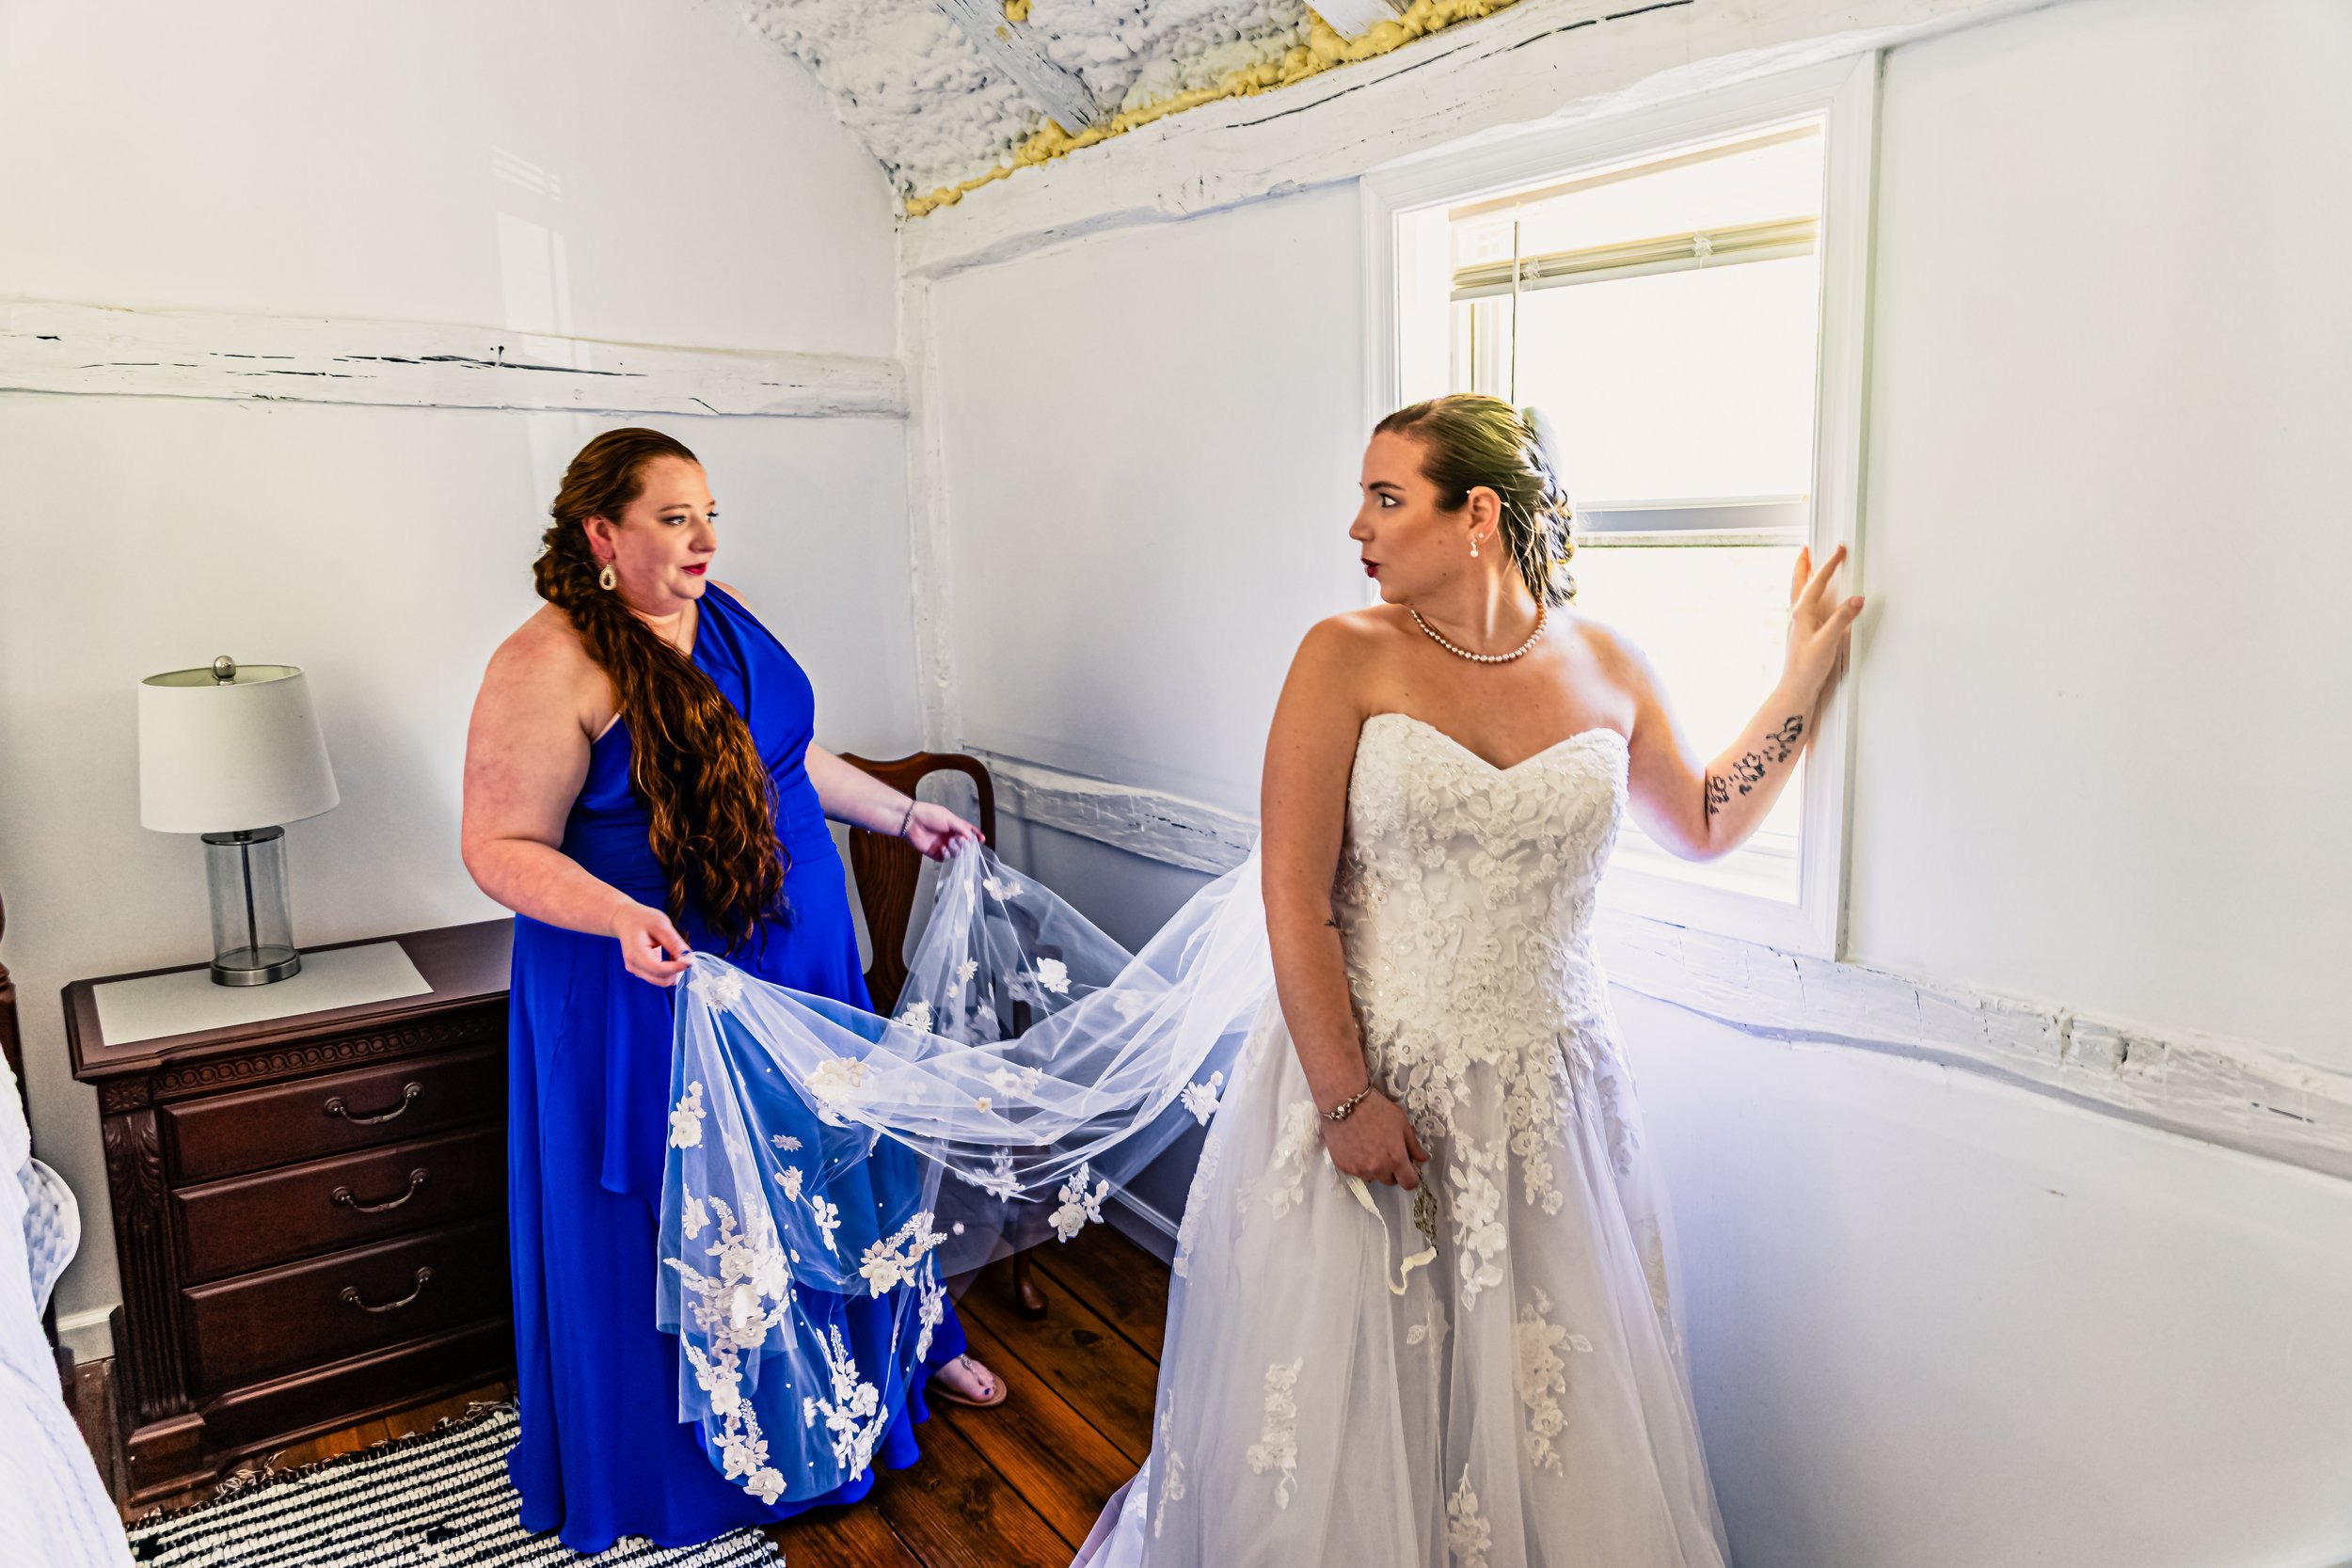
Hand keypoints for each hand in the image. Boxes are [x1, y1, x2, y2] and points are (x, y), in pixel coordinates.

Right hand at [610, 900, 690, 986]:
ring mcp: (636, 970)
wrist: (625, 919)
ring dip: (674, 971)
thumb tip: (688, 958)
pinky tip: (671, 957)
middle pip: (661, 979)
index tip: (691, 961)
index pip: (659, 969)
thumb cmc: (641, 919)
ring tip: (676, 953)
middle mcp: (634, 966)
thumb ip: (674, 943)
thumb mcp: (661, 925)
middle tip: (687, 956)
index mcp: (636, 954)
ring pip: (661, 980)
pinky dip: (669, 970)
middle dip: (677, 971)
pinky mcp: (641, 971)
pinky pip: (659, 977)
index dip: (677, 968)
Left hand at [903, 801, 983, 861]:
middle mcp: (950, 836)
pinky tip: (942, 848)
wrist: (911, 821)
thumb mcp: (949, 818)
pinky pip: (945, 858)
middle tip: (961, 840)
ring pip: (956, 853)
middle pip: (964, 845)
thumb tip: (972, 838)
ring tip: (949, 843)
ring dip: (955, 849)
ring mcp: (943, 845)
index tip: (982, 840)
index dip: (976, 836)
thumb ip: (962, 828)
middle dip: (965, 844)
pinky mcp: (935, 853)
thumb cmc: (929, 815)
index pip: (969, 832)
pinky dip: (946, 855)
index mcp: (954, 826)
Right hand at [1320, 1090, 1427, 1189]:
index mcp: (1396, 1159)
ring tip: (1368, 1148)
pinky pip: (1355, 1172)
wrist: (1344, 1102)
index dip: (1410, 1177)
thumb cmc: (1376, 1109)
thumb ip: (1413, 1145)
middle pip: (1390, 1181)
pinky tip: (1355, 1147)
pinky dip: (1358, 1164)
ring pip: (1372, 1177)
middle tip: (1386, 1152)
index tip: (1407, 1170)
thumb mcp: (1401, 1123)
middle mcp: (1378, 1169)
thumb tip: (1423, 1159)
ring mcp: (1359, 1170)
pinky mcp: (1343, 1167)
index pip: (1409, 1183)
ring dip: (1374, 1168)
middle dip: (1391, 1171)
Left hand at [1783, 543, 1865, 698]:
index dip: (1830, 564)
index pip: (1817, 581)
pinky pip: (1802, 604)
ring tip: (1806, 565)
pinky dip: (1805, 593)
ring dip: (1803, 576)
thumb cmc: (1807, 668)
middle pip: (1800, 582)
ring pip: (1799, 592)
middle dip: (1804, 564)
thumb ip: (1843, 618)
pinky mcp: (1801, 633)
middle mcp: (1797, 615)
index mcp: (1802, 613)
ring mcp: (1797, 624)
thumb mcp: (1828, 641)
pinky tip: (1810, 600)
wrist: (1795, 688)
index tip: (1839, 550)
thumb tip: (1857, 599)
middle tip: (1806, 549)